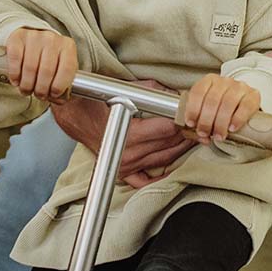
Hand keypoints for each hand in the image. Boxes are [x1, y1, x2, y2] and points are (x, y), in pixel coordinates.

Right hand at [5, 28, 76, 101]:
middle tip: (38, 95)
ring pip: (30, 67)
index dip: (59, 86)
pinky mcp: (18, 37)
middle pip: (46, 71)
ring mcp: (35, 36)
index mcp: (68, 47)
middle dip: (41, 89)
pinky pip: (15, 59)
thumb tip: (59, 100)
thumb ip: (64, 84)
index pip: (67, 69)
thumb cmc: (50, 58)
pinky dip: (15, 74)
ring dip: (27, 85)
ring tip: (26, 90)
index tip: (53, 94)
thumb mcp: (61, 68)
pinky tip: (16, 80)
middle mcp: (52, 39)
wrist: (34, 40)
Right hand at [50, 82, 192, 189]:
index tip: (190, 115)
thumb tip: (172, 93)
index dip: (182, 121)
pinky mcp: (123, 172)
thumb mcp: (123, 89)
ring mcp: (127, 166)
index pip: (168, 130)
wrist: (76, 116)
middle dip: (185, 134)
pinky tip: (173, 170)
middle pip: (169, 144)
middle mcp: (129, 154)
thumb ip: (150, 90)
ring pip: (164, 160)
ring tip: (191, 139)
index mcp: (130, 135)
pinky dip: (160, 177)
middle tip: (195, 125)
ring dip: (180, 150)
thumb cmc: (96, 102)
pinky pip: (145, 181)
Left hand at [182, 74, 260, 143]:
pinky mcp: (253, 95)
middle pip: (212, 100)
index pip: (198, 92)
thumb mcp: (207, 109)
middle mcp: (224, 81)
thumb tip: (201, 137)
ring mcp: (239, 87)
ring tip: (219, 135)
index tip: (191, 123)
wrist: (242, 102)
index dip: (193, 109)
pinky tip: (232, 128)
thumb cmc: (221, 107)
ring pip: (228, 103)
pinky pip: (245, 106)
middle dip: (206, 121)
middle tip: (204, 133)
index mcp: (209, 81)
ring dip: (220, 123)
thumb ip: (200, 121)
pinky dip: (237, 119)